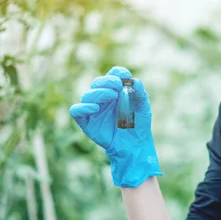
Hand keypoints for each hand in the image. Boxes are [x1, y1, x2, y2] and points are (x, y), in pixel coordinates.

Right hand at [69, 66, 161, 186]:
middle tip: (118, 86)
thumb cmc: (139, 126)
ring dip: (99, 93)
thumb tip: (134, 81)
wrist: (135, 146)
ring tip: (112, 96)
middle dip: (107, 81)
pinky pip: (76, 111)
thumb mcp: (144, 108)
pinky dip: (83, 107)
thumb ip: (140, 94)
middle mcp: (103, 98)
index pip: (112, 75)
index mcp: (116, 91)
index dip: (117, 73)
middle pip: (98, 82)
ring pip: (87, 95)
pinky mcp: (86, 122)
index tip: (125, 76)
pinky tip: (96, 108)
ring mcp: (93, 110)